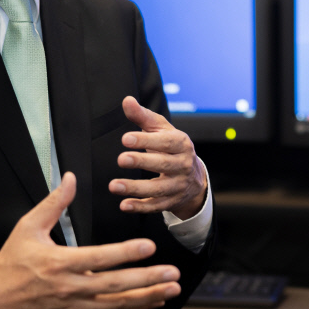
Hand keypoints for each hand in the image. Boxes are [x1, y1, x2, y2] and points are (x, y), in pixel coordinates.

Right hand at [0, 172, 180, 308]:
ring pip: (116, 306)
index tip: (149, 247)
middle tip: (172, 273)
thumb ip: (53, 203)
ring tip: (169, 289)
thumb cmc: (11, 263)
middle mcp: (69, 289)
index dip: (126, 253)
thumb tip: (71, 178)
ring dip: (146, 298)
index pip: (99, 258)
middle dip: (147, 280)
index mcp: (58, 263)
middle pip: (115, 286)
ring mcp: (74, 308)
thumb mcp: (27, 227)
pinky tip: (150, 302)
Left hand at [111, 95, 207, 219]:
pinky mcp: (171, 201)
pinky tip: (124, 205)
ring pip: (157, 189)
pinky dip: (140, 207)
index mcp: (181, 144)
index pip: (165, 142)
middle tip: (121, 159)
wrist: (194, 177)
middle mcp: (182, 165)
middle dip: (141, 162)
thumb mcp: (162, 130)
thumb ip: (143, 116)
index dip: (146, 140)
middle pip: (163, 164)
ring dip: (135, 188)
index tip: (126, 139)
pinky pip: (155, 206)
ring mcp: (178, 185)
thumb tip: (127, 101)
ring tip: (114, 185)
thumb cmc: (172, 147)